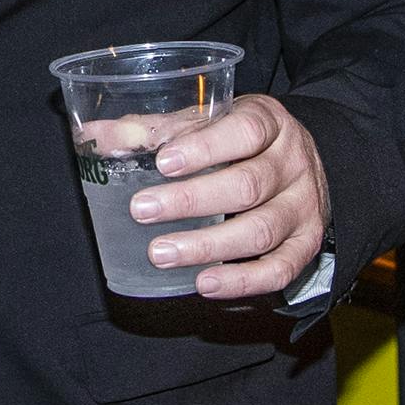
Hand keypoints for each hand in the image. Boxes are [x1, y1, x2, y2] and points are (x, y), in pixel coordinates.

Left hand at [126, 94, 329, 302]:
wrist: (303, 161)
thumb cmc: (244, 139)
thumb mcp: (213, 121)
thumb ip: (160, 128)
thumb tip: (98, 134)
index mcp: (270, 122)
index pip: (245, 130)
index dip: (205, 148)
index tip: (162, 162)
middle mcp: (293, 163)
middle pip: (247, 185)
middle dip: (190, 201)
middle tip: (142, 211)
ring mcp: (304, 206)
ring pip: (260, 231)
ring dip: (207, 246)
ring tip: (161, 253)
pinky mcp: (307, 243)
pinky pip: (280, 269)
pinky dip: (242, 281)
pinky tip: (204, 284)